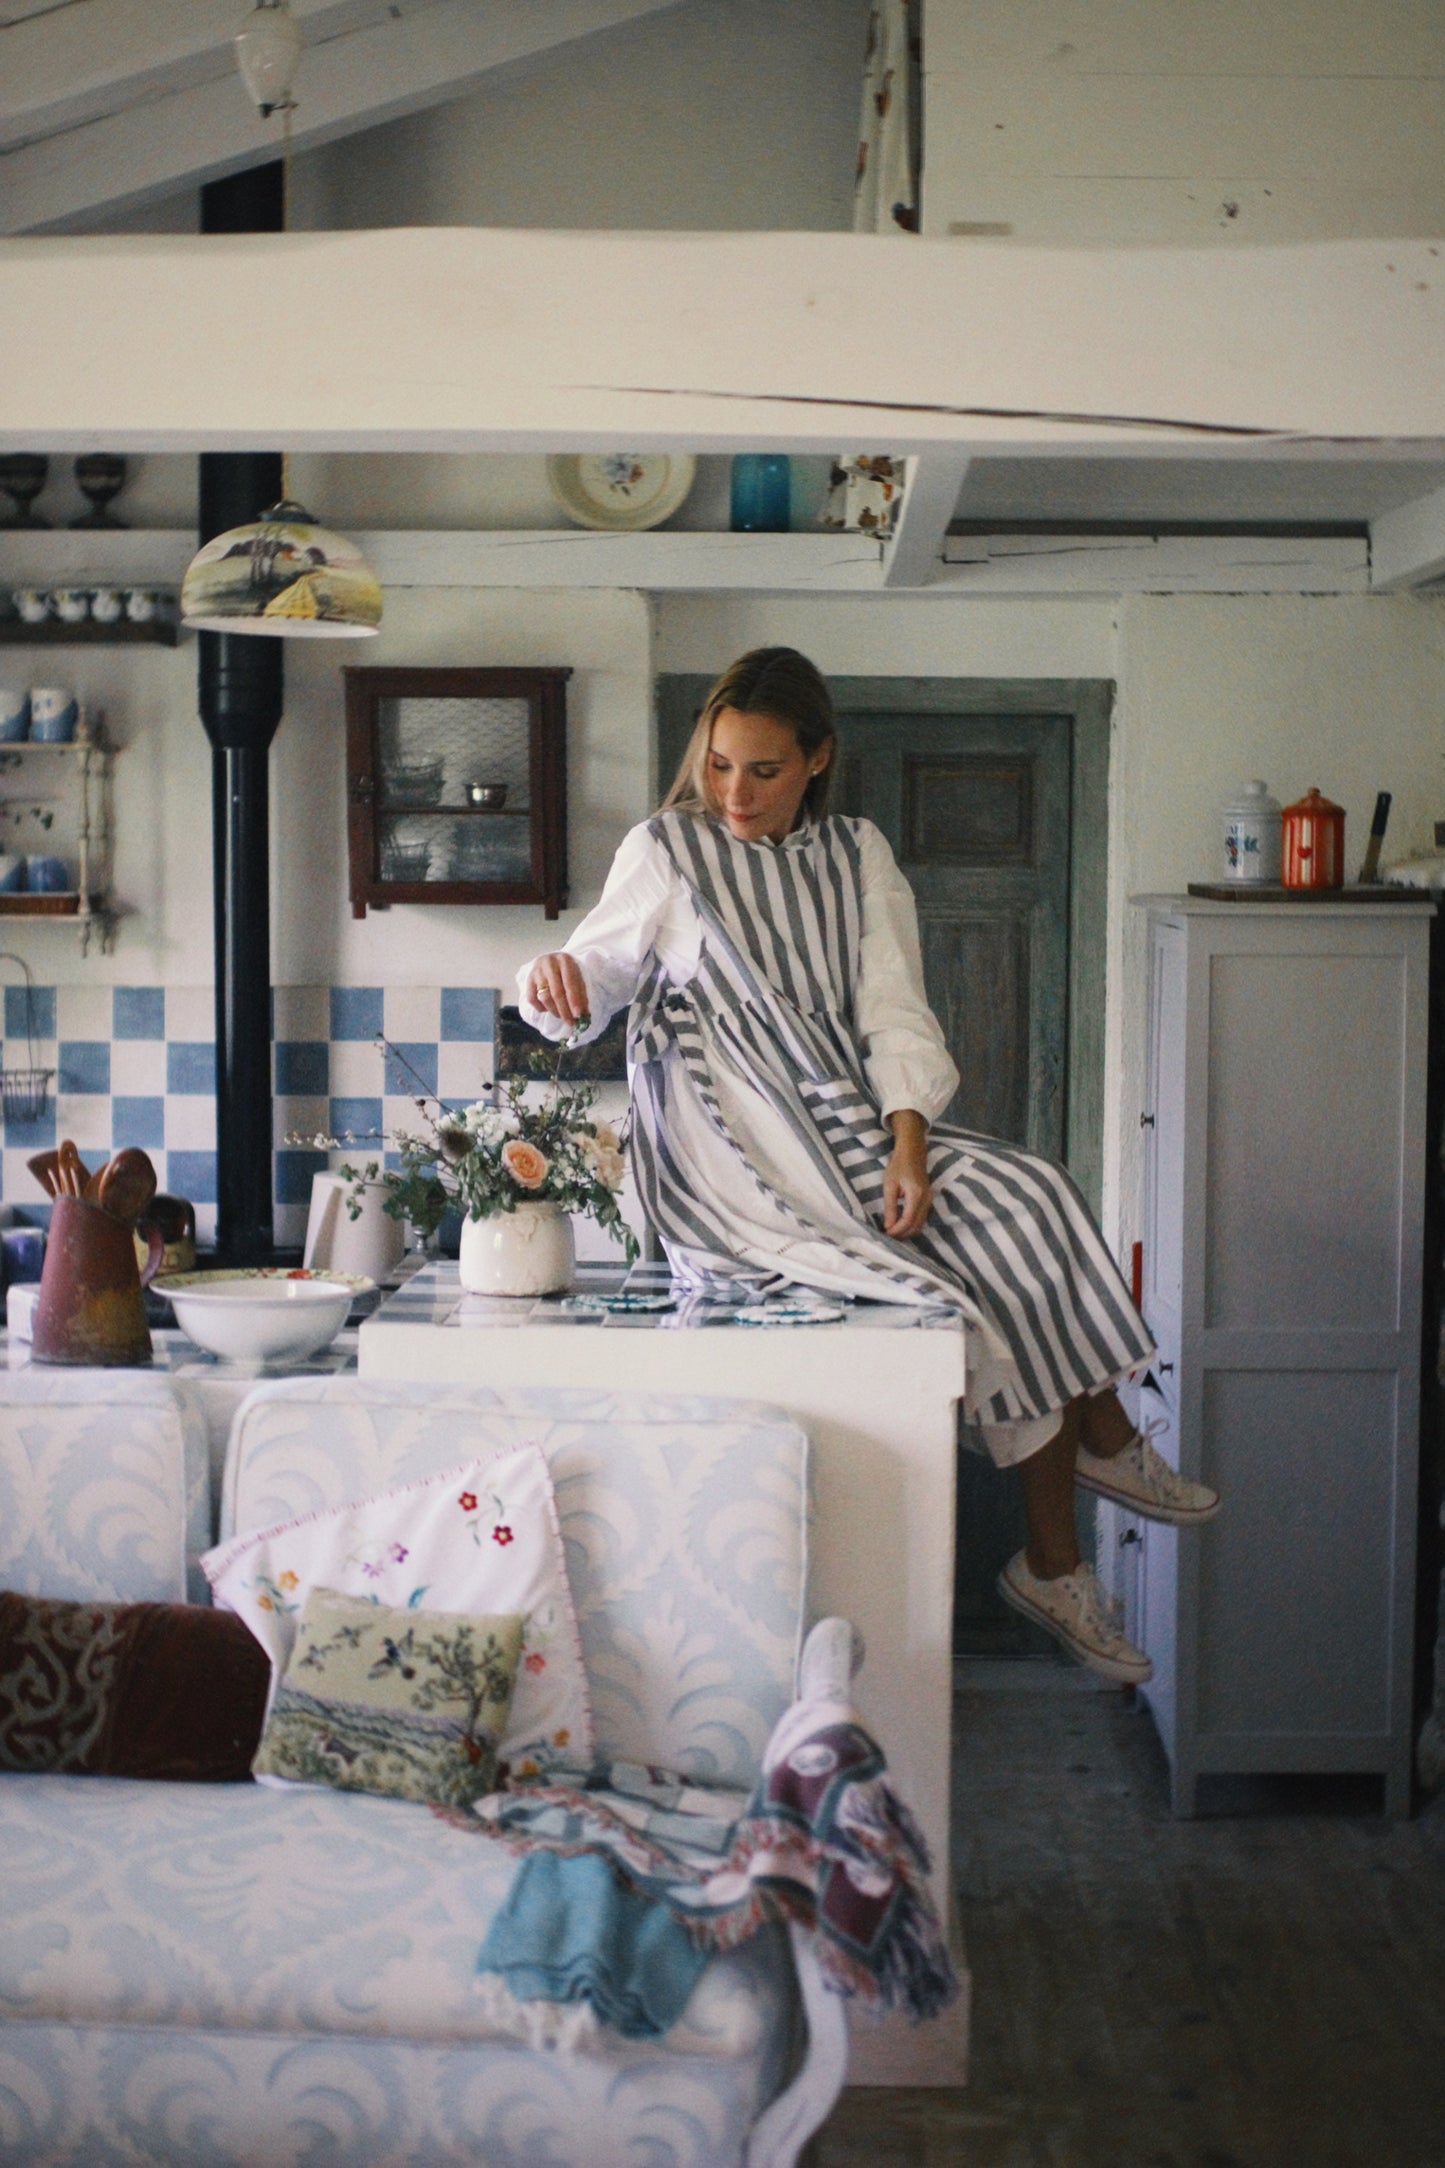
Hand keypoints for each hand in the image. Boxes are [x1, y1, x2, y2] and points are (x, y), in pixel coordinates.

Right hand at [525, 952, 589, 1027]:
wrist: (551, 961)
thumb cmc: (568, 972)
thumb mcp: (578, 978)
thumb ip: (582, 996)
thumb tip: (584, 1015)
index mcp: (565, 960)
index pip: (570, 983)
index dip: (574, 1000)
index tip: (578, 1015)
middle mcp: (549, 963)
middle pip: (556, 992)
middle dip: (564, 1010)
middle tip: (570, 1023)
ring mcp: (536, 971)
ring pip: (544, 997)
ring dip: (554, 1010)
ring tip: (562, 1015)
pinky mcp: (528, 980)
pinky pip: (532, 999)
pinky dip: (541, 1008)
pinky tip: (548, 1008)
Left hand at [882, 1109, 932, 1238]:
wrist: (913, 1153)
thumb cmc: (899, 1165)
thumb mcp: (890, 1185)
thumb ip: (890, 1207)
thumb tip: (888, 1226)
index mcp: (916, 1194)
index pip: (908, 1220)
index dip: (897, 1230)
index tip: (885, 1233)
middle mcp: (926, 1200)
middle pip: (916, 1226)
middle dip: (902, 1235)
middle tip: (887, 1237)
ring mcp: (930, 1201)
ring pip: (920, 1225)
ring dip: (907, 1232)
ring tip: (892, 1233)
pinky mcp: (928, 1201)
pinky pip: (921, 1219)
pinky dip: (911, 1226)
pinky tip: (899, 1226)